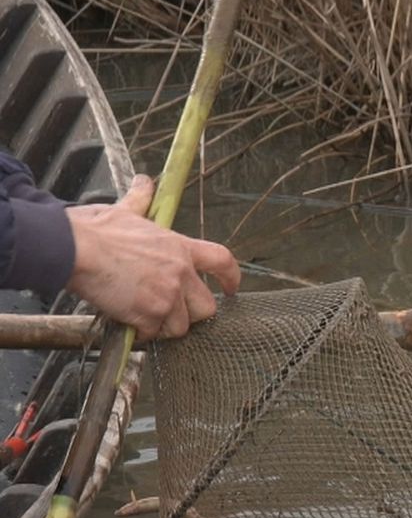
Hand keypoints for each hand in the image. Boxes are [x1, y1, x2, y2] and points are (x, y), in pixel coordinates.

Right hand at [65, 174, 240, 339]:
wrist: (74, 249)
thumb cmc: (94, 230)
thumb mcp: (124, 211)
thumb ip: (140, 201)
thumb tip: (144, 183)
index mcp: (179, 248)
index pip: (222, 261)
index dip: (232, 278)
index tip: (231, 289)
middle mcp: (180, 273)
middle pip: (207, 307)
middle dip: (190, 313)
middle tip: (170, 310)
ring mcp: (167, 296)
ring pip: (181, 326)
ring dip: (163, 325)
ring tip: (143, 315)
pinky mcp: (149, 314)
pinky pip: (153, 334)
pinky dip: (141, 333)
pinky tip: (128, 321)